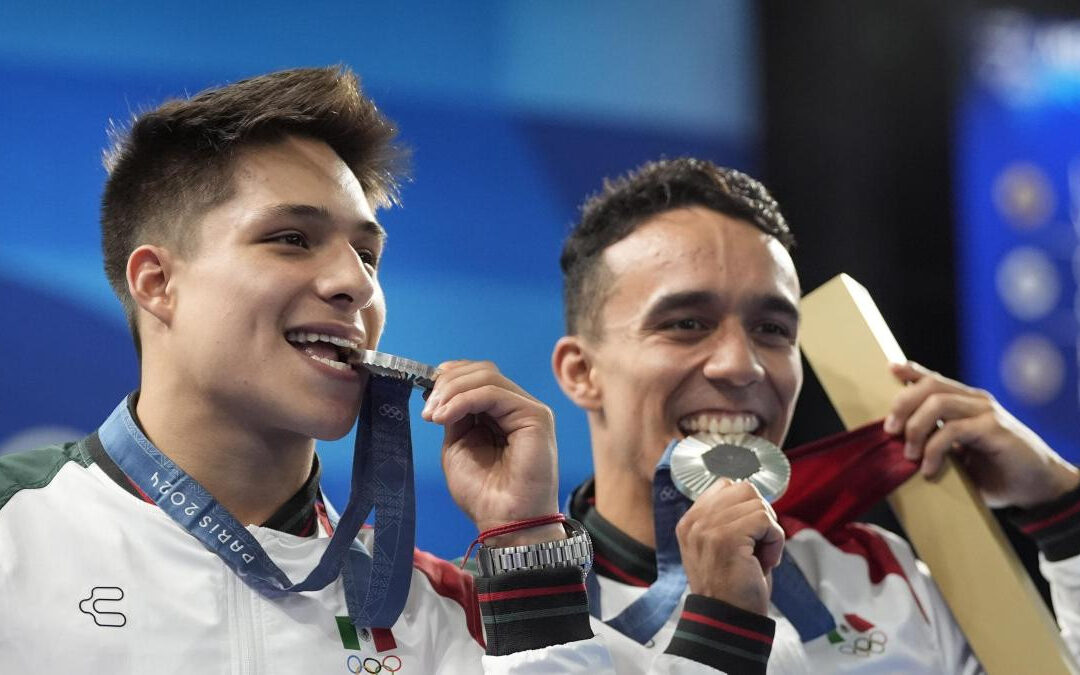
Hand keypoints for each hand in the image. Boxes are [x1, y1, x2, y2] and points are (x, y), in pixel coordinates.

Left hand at [421, 360, 563, 545]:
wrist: (505, 522)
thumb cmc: (484, 494)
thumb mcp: (458, 446)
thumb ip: (455, 416)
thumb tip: (443, 393)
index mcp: (500, 413)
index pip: (476, 377)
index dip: (449, 377)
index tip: (424, 394)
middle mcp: (516, 407)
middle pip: (481, 371)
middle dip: (447, 383)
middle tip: (427, 410)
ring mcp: (528, 409)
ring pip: (486, 376)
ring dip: (452, 391)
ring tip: (433, 415)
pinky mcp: (535, 416)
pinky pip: (494, 392)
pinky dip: (464, 399)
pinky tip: (446, 416)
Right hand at [676, 480, 784, 615]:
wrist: (728, 620)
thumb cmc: (732, 587)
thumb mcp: (721, 546)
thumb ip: (727, 519)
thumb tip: (753, 495)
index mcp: (690, 522)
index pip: (725, 486)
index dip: (747, 505)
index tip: (750, 535)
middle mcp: (695, 522)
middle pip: (744, 489)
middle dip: (761, 514)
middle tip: (760, 544)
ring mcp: (708, 528)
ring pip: (757, 503)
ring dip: (770, 531)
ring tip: (761, 556)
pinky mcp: (727, 537)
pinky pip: (765, 520)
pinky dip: (775, 541)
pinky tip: (766, 561)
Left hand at [884, 361, 1078, 507]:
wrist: (1038, 487)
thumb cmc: (995, 471)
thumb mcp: (960, 454)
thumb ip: (937, 441)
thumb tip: (902, 443)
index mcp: (967, 403)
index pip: (935, 379)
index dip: (912, 372)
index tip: (891, 370)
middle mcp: (977, 401)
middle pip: (930, 386)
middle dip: (902, 405)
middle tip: (890, 431)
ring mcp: (987, 412)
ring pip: (938, 403)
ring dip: (916, 429)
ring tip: (909, 455)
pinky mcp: (994, 429)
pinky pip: (953, 430)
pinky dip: (934, 450)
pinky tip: (929, 469)